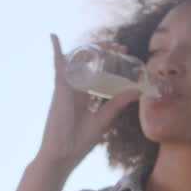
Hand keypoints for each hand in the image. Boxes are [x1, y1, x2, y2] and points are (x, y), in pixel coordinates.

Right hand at [35, 35, 139, 174]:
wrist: (63, 154)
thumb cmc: (79, 141)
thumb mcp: (103, 119)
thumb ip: (117, 103)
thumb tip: (137, 90)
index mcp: (83, 99)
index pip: (98, 76)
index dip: (110, 66)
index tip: (124, 57)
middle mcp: (74, 91)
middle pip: (89, 67)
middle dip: (104, 55)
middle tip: (120, 47)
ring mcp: (66, 89)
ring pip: (78, 63)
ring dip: (91, 50)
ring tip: (107, 44)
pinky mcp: (60, 89)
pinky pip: (58, 66)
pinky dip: (56, 51)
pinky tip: (54, 37)